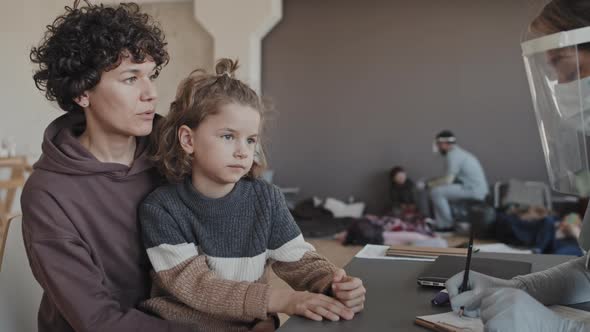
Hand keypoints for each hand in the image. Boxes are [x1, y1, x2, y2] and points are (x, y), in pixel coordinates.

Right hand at [268, 289, 353, 320]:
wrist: (286, 298)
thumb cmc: (302, 301)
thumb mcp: (315, 299)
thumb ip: (325, 303)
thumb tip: (338, 310)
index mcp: (320, 297)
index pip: (334, 301)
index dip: (343, 307)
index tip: (352, 312)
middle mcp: (314, 299)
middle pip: (329, 305)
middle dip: (340, 311)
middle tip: (349, 316)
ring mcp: (307, 303)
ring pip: (319, 308)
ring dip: (328, 313)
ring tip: (336, 318)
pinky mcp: (299, 308)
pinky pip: (307, 312)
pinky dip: (313, 315)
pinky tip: (319, 319)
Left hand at [331, 269, 365, 312]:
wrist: (339, 290)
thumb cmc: (339, 282)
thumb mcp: (337, 275)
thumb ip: (337, 274)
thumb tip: (335, 279)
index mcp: (358, 282)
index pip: (352, 285)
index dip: (341, 286)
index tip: (333, 286)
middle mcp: (362, 291)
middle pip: (350, 295)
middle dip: (339, 294)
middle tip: (334, 292)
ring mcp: (361, 299)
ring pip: (349, 304)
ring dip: (340, 301)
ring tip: (337, 297)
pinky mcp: (359, 307)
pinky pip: (350, 311)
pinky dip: (343, 308)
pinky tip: (339, 303)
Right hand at [445, 270, 520, 316]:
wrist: (506, 294)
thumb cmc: (495, 289)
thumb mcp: (478, 292)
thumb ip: (465, 298)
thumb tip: (454, 303)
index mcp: (464, 276)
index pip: (449, 284)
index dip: (452, 294)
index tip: (458, 303)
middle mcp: (463, 284)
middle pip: (452, 295)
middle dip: (460, 303)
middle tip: (469, 307)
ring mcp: (466, 293)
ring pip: (458, 303)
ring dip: (467, 308)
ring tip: (478, 306)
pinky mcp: (469, 301)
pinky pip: (464, 308)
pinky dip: (470, 311)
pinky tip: (478, 309)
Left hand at [468, 288, 585, 331]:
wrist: (555, 328)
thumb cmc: (537, 318)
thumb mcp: (520, 302)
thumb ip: (502, 301)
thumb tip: (476, 305)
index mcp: (510, 293)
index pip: (484, 295)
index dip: (476, 302)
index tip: (471, 307)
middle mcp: (507, 300)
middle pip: (484, 310)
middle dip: (489, 318)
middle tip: (503, 324)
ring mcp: (506, 312)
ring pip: (486, 321)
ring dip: (492, 327)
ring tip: (509, 327)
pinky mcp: (504, 326)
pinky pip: (490, 330)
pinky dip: (496, 331)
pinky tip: (510, 330)